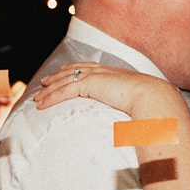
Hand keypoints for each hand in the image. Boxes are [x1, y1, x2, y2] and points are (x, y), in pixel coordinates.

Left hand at [34, 62, 182, 118]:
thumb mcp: (136, 101)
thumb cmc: (149, 103)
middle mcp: (102, 71)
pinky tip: (42, 105)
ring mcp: (95, 76)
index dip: (73, 69)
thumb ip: (128, 104)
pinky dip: (51, 98)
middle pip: (72, 71)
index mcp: (112, 72)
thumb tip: (129, 121)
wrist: (152, 97)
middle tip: (43, 83)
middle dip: (56, 77)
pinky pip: (65, 91)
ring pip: (64, 81)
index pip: (87, 67)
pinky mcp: (90, 84)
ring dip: (49, 90)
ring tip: (37, 97)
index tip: (62, 72)